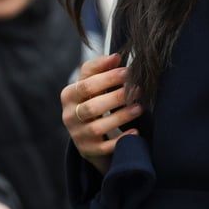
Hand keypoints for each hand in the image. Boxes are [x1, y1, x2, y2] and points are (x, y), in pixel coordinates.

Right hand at [61, 54, 141, 169]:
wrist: (88, 135)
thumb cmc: (93, 101)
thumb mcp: (91, 84)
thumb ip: (100, 69)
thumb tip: (115, 57)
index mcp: (68, 95)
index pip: (86, 85)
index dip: (108, 78)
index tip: (128, 71)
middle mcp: (68, 116)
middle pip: (91, 106)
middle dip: (116, 97)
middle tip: (138, 89)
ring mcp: (77, 135)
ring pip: (98, 127)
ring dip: (121, 117)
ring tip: (139, 107)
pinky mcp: (88, 151)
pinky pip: (105, 148)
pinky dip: (121, 139)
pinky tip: (136, 131)